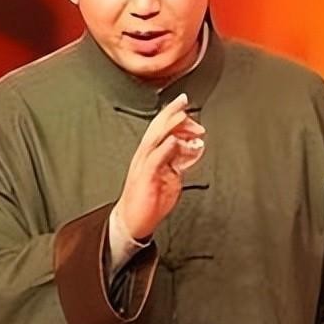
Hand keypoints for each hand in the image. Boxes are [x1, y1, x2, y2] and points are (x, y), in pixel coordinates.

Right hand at [116, 93, 205, 240]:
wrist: (132, 221)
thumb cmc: (150, 200)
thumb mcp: (170, 176)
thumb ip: (178, 160)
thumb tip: (191, 147)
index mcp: (151, 154)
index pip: (160, 128)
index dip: (172, 114)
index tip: (185, 104)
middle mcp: (145, 155)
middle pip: (157, 128)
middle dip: (171, 113)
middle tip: (184, 102)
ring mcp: (143, 166)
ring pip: (154, 139)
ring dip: (169, 126)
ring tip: (182, 116)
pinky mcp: (144, 178)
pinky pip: (154, 160)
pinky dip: (164, 148)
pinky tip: (173, 141)